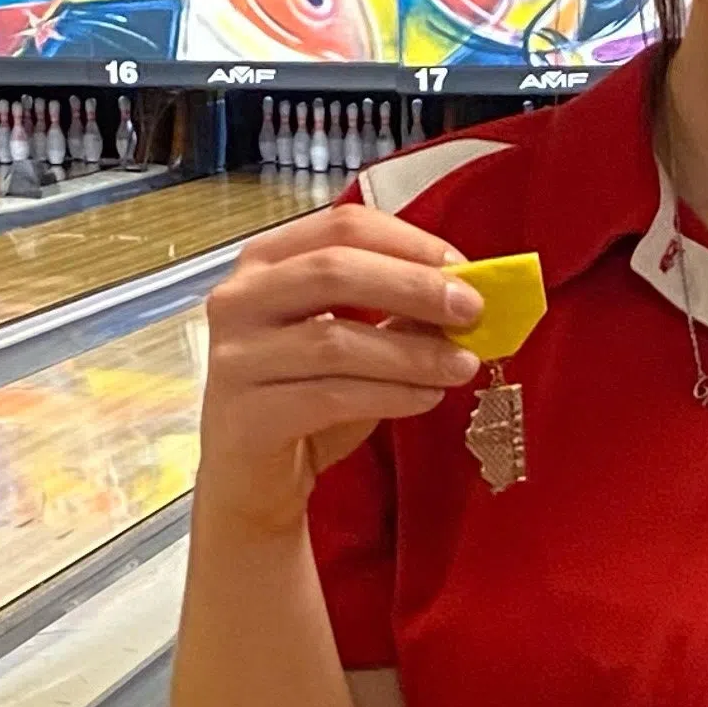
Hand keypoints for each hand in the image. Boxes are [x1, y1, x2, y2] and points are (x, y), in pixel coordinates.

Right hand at [196, 207, 484, 540]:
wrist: (252, 480)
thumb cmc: (304, 400)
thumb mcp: (353, 345)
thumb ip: (393, 314)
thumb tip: (461, 295)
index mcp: (265, 262)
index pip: (341, 227)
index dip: (407, 242)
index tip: (462, 267)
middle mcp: (239, 299)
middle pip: (333, 271)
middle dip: (413, 287)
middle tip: (471, 310)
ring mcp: (236, 358)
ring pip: (335, 341)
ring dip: (411, 352)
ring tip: (462, 365)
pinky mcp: (248, 415)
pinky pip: (331, 397)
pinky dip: (390, 395)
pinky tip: (428, 398)